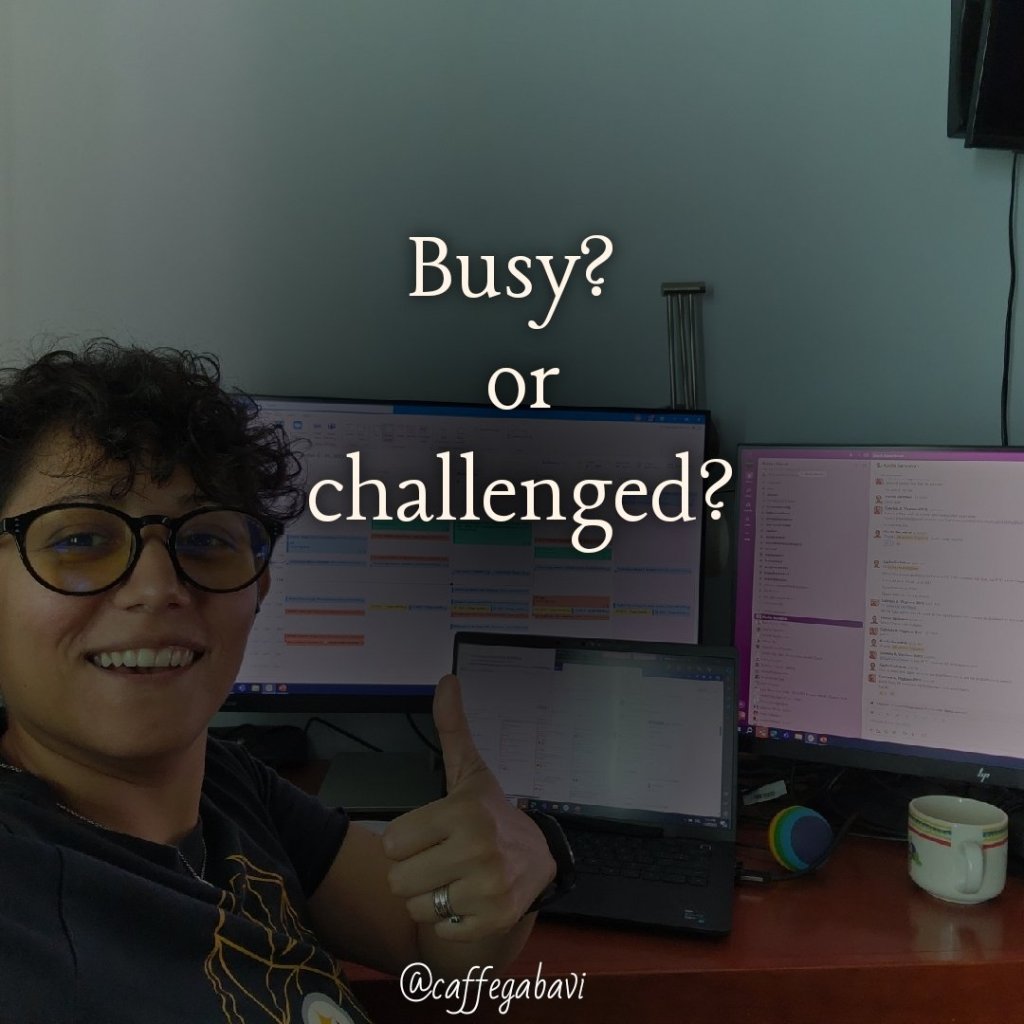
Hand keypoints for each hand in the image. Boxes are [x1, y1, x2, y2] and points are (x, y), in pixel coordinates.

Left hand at [381, 674, 555, 942]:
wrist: (537, 861)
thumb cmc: (490, 814)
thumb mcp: (470, 772)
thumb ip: (452, 728)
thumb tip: (447, 680)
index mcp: (463, 812)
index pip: (393, 842)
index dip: (407, 840)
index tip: (431, 833)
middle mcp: (477, 849)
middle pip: (398, 879)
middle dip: (414, 871)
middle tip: (441, 857)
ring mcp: (486, 888)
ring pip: (416, 905)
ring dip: (431, 896)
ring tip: (455, 877)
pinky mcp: (492, 919)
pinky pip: (441, 928)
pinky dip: (451, 919)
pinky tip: (470, 897)